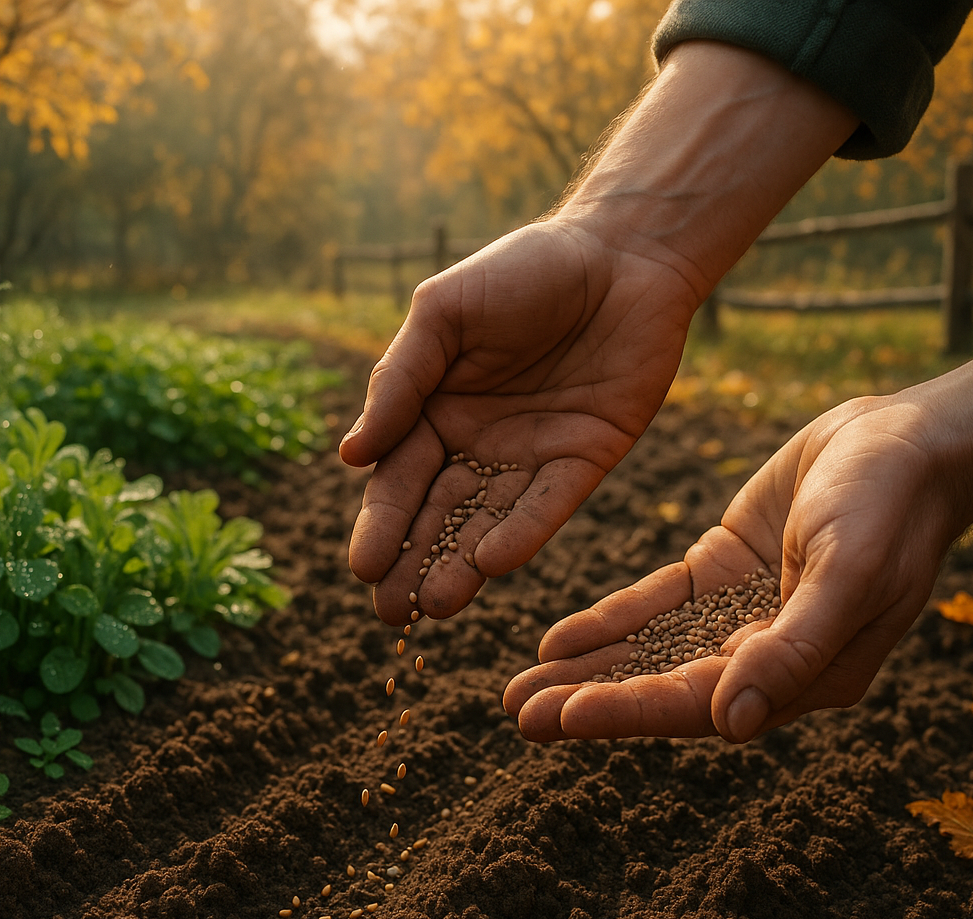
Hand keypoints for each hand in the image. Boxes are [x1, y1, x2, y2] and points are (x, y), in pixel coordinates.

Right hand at [338, 219, 697, 624]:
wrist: (622, 250)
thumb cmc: (522, 269)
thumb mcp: (444, 315)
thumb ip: (399, 382)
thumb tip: (350, 456)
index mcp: (433, 410)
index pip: (397, 479)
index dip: (380, 524)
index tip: (361, 568)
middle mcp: (477, 443)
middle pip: (437, 514)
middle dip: (411, 563)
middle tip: (388, 614)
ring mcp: (531, 455)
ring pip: (488, 522)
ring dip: (460, 566)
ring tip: (434, 608)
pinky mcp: (585, 458)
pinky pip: (549, 504)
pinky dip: (522, 533)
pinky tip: (492, 563)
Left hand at [505, 364, 972, 743]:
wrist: (907, 439)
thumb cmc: (892, 507)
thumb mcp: (849, 575)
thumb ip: (793, 649)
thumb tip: (730, 724)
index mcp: (805, 675)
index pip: (698, 704)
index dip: (628, 711)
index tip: (562, 717)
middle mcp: (765, 655)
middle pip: (661, 689)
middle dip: (588, 702)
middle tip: (516, 713)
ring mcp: (738, 613)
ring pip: (647, 652)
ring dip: (585, 670)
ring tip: (517, 690)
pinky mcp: (719, 570)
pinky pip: (652, 605)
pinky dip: (607, 622)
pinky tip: (555, 640)